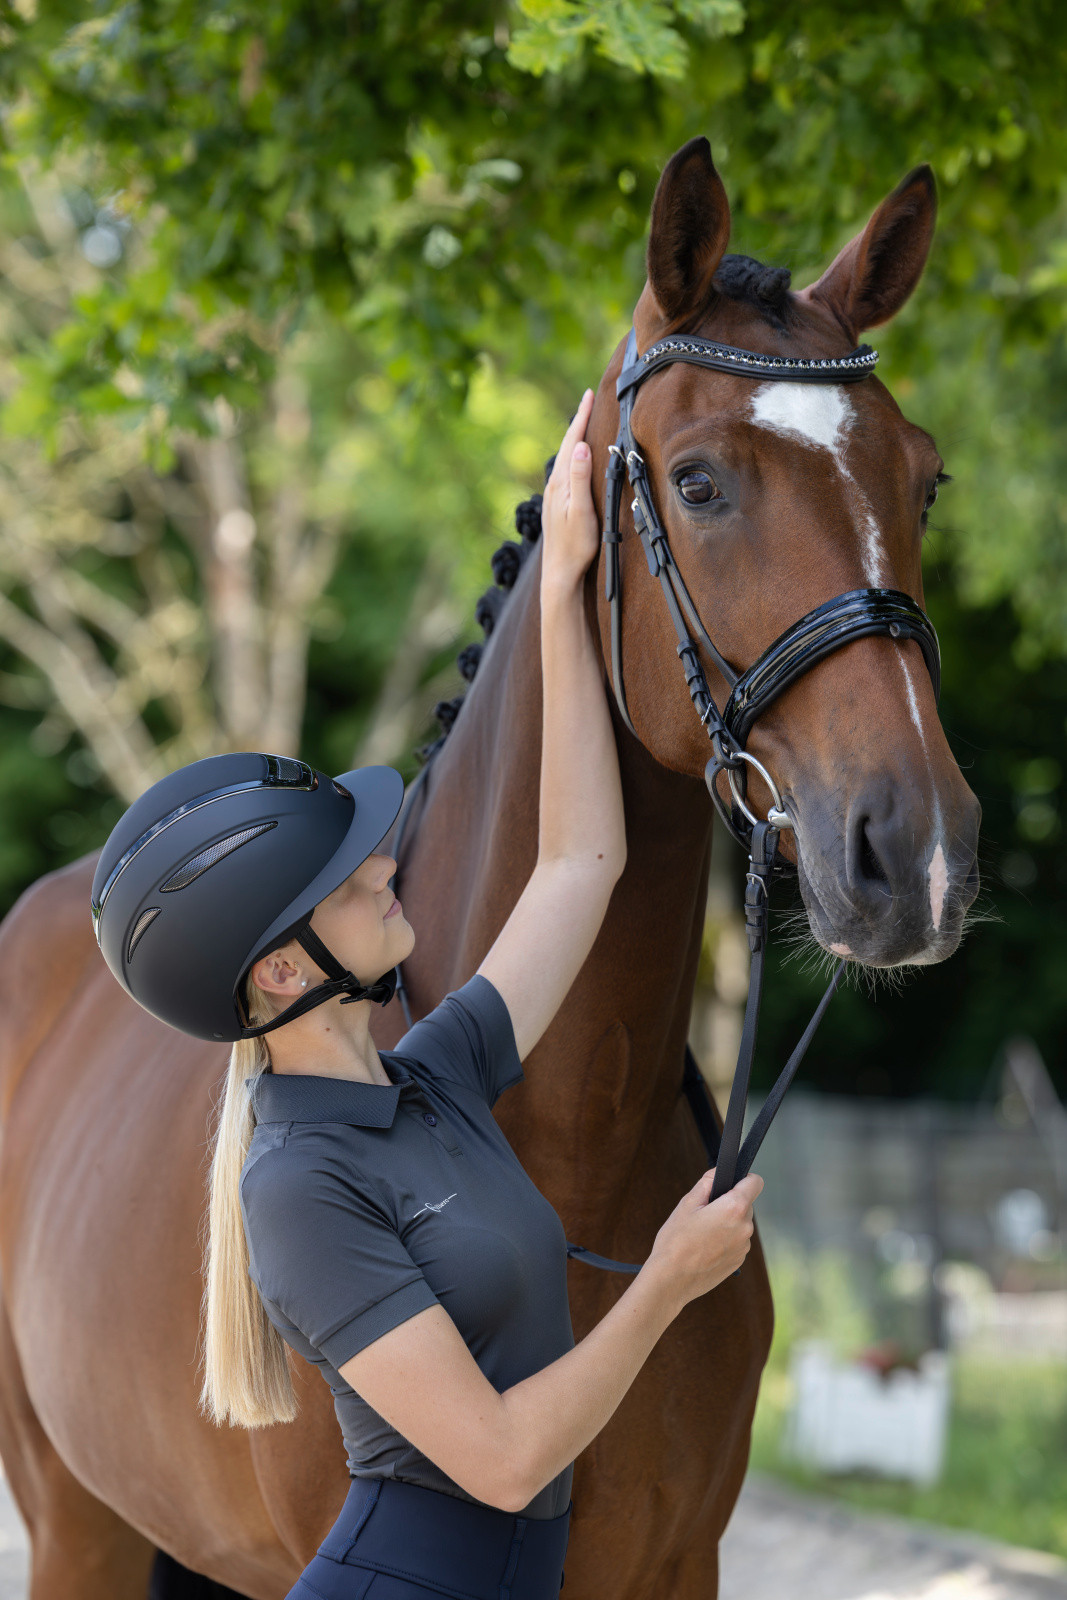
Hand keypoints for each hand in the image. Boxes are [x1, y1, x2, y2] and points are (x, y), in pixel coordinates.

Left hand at [541, 389, 598, 588]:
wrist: (560, 572)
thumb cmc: (575, 545)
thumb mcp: (582, 510)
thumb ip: (580, 478)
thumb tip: (580, 446)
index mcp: (560, 483)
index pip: (572, 442)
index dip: (581, 417)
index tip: (589, 395)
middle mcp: (553, 485)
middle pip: (567, 446)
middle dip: (578, 421)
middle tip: (588, 400)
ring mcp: (553, 495)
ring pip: (565, 458)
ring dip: (574, 438)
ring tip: (583, 421)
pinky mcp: (556, 504)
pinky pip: (565, 470)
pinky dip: (572, 456)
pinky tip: (575, 459)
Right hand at [645, 1169, 763, 1305]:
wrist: (671, 1280)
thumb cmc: (676, 1241)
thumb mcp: (687, 1203)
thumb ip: (707, 1182)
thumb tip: (719, 1172)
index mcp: (734, 1209)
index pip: (755, 1182)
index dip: (744, 1178)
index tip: (730, 1183)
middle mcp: (745, 1228)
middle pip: (745, 1204)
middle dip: (729, 1202)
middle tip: (705, 1211)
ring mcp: (744, 1247)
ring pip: (740, 1223)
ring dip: (727, 1222)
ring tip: (702, 1232)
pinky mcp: (739, 1261)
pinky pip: (736, 1241)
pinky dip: (726, 1239)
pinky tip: (705, 1246)